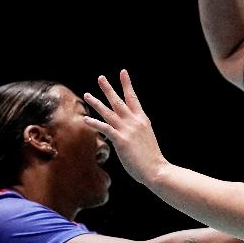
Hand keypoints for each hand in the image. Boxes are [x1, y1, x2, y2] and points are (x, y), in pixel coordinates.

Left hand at [84, 71, 166, 185]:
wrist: (157, 170)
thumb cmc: (152, 159)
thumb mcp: (146, 139)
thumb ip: (136, 132)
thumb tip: (125, 133)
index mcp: (142, 120)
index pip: (133, 98)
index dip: (127, 85)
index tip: (123, 72)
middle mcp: (135, 122)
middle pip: (119, 101)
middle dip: (109, 88)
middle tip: (100, 77)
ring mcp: (128, 130)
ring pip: (109, 112)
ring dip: (97, 102)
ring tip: (87, 94)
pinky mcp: (121, 140)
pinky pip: (105, 128)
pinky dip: (95, 123)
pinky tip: (86, 119)